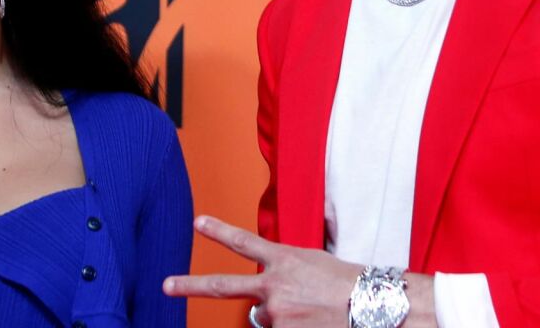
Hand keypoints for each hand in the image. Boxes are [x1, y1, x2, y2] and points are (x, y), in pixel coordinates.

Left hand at [161, 215, 381, 326]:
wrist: (372, 306)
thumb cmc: (348, 283)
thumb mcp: (312, 265)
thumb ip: (283, 275)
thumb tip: (260, 304)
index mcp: (283, 259)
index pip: (243, 242)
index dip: (218, 230)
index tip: (199, 222)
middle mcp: (273, 286)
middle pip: (223, 286)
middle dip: (190, 286)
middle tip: (166, 285)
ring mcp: (276, 313)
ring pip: (263, 318)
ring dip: (280, 317)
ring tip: (308, 313)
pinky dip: (290, 327)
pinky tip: (309, 322)